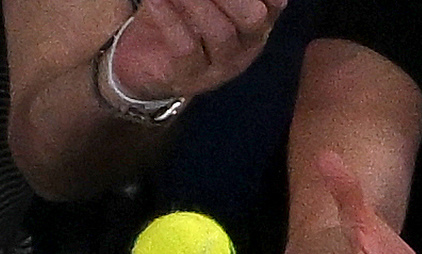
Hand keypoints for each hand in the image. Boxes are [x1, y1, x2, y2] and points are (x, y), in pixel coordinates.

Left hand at [107, 0, 289, 103]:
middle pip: (254, 18)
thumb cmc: (182, 15)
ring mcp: (219, 66)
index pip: (274, 1)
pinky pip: (185, 48)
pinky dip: (170, 19)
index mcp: (258, 18)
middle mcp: (245, 44)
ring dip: (197, 1)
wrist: (147, 63)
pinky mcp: (188, 78)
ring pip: (219, 33)